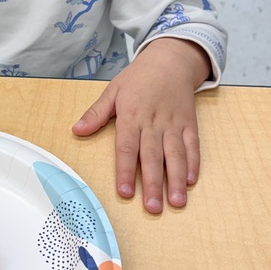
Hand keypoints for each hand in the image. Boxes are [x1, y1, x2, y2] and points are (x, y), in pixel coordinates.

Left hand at [72, 39, 210, 213]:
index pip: (127, 148)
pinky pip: (193, 145)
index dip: (126, 171)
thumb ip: (96, 114)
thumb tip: (76, 130)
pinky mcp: (189, 123)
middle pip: (153, 157)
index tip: (125, 192)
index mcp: (131, 116)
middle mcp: (153, 122)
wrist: (170, 60)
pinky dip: (194, 163)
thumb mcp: (112, 91)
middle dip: (153, 184)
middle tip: (153, 208)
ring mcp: (173, 123)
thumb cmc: (138, 78)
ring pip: (176, 155)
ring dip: (176, 180)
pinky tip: (191, 181)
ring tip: (176, 202)